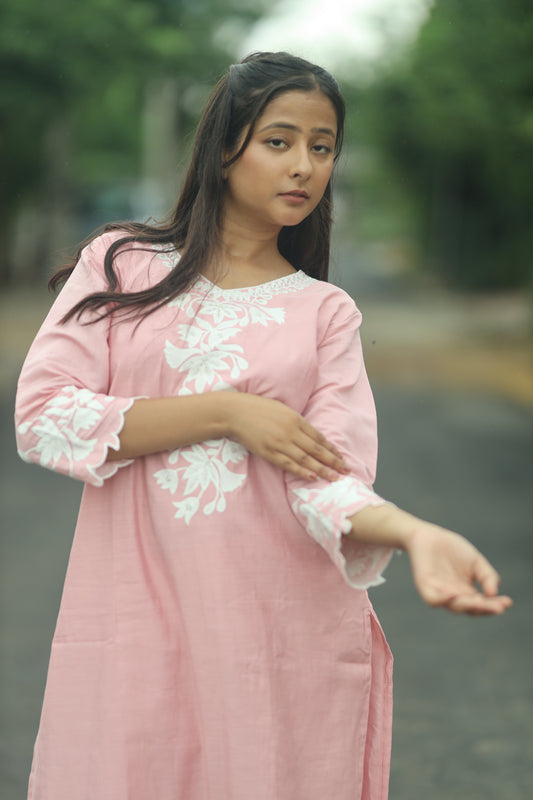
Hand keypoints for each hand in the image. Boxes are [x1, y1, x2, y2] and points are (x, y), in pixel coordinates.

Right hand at [226, 393, 348, 481]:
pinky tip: (312, 477)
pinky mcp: (268, 452)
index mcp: (295, 419)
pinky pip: (288, 464)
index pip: (319, 437)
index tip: (342, 457)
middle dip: (333, 461)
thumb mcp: (282, 409)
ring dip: (322, 469)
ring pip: (306, 459)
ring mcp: (280, 443)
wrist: (235, 412)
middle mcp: (291, 432)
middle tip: (346, 470)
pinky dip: (301, 471)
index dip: (332, 449)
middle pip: (316, 449)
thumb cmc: (258, 408)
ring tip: (334, 478)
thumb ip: (295, 421)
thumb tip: (309, 434)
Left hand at [405, 523, 512, 615]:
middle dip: (485, 609)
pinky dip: (443, 600)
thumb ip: (488, 576)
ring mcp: (440, 593)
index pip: (483, 605)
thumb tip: (494, 593)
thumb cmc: (453, 550)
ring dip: (467, 606)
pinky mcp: (425, 587)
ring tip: (480, 602)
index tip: (508, 602)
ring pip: (454, 606)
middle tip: (499, 607)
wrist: (430, 535)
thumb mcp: (476, 562)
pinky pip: (433, 599)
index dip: (495, 606)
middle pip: (471, 609)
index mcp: (468, 593)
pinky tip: (454, 594)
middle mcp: (454, 596)